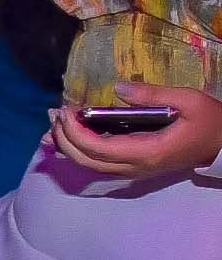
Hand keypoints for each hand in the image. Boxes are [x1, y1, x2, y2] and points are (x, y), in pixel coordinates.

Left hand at [48, 83, 221, 178]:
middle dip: (63, 138)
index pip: (99, 148)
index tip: (66, 110)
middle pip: (86, 160)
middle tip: (53, 113)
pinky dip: (78, 150)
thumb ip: (154, 95)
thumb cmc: (209, 122)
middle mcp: (135, 167)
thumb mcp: (190, 101)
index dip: (76, 132)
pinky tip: (66, 136)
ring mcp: (133, 170)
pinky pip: (98, 163)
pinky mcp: (133, 167)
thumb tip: (118, 89)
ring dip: (67, 145)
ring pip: (89, 165)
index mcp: (148, 152)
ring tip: (54, 122)